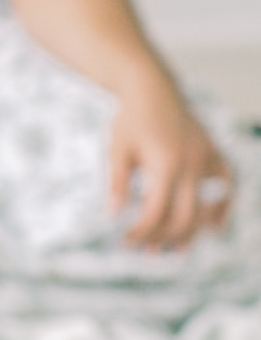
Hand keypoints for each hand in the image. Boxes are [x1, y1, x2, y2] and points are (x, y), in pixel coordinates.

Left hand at [110, 80, 231, 248]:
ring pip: (208, 207)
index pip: (156, 212)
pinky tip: (214, 227)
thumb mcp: (117, 150)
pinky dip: (223, 206)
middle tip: (148, 252)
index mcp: (165, 164)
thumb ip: (116, 183)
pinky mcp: (213, 153)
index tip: (126, 242)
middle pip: (184, 216)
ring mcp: (207, 158)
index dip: (142, 232)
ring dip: (193, 232)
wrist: (152, 87)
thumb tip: (112, 215)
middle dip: (165, 238)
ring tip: (178, 250)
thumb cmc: (130, 119)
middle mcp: (192, 164)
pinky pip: (227, 185)